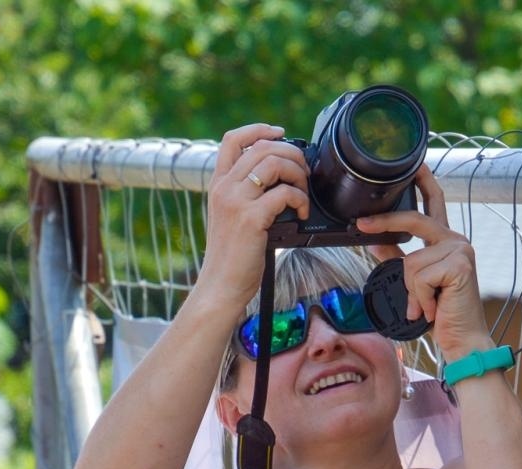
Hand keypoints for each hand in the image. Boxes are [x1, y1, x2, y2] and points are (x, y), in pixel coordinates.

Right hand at [197, 125, 309, 309]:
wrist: (220, 286)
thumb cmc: (231, 258)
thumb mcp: (231, 218)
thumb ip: (246, 196)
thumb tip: (280, 179)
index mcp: (218, 185)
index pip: (232, 139)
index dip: (259, 129)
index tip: (280, 132)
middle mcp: (224, 188)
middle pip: (262, 147)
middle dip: (291, 153)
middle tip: (304, 172)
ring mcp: (236, 202)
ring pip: (274, 163)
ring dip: (298, 173)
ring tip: (303, 193)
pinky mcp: (251, 218)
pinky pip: (284, 193)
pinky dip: (300, 199)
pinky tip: (302, 213)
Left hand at [355, 166, 491, 357]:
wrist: (462, 341)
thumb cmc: (440, 313)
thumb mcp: (413, 281)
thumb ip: (396, 257)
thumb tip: (373, 238)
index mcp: (446, 241)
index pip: (434, 203)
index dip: (423, 182)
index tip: (414, 165)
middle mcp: (456, 240)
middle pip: (414, 219)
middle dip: (385, 221)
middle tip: (361, 225)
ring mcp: (460, 251)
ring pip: (411, 261)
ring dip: (411, 290)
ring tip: (425, 306)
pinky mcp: (459, 265)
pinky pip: (419, 276)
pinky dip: (418, 298)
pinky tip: (432, 309)